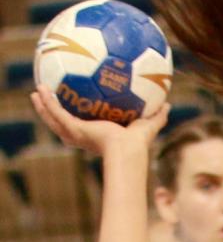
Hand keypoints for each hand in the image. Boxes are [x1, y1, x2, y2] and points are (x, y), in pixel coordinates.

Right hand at [30, 84, 169, 155]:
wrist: (128, 150)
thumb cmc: (139, 143)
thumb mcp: (148, 123)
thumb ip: (157, 115)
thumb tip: (168, 104)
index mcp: (98, 136)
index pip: (84, 127)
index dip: (77, 118)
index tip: (75, 106)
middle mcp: (84, 137)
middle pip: (62, 124)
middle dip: (54, 112)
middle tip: (47, 98)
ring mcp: (76, 134)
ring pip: (53, 119)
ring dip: (43, 107)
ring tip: (36, 92)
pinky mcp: (73, 129)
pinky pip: (56, 114)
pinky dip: (48, 103)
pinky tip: (42, 90)